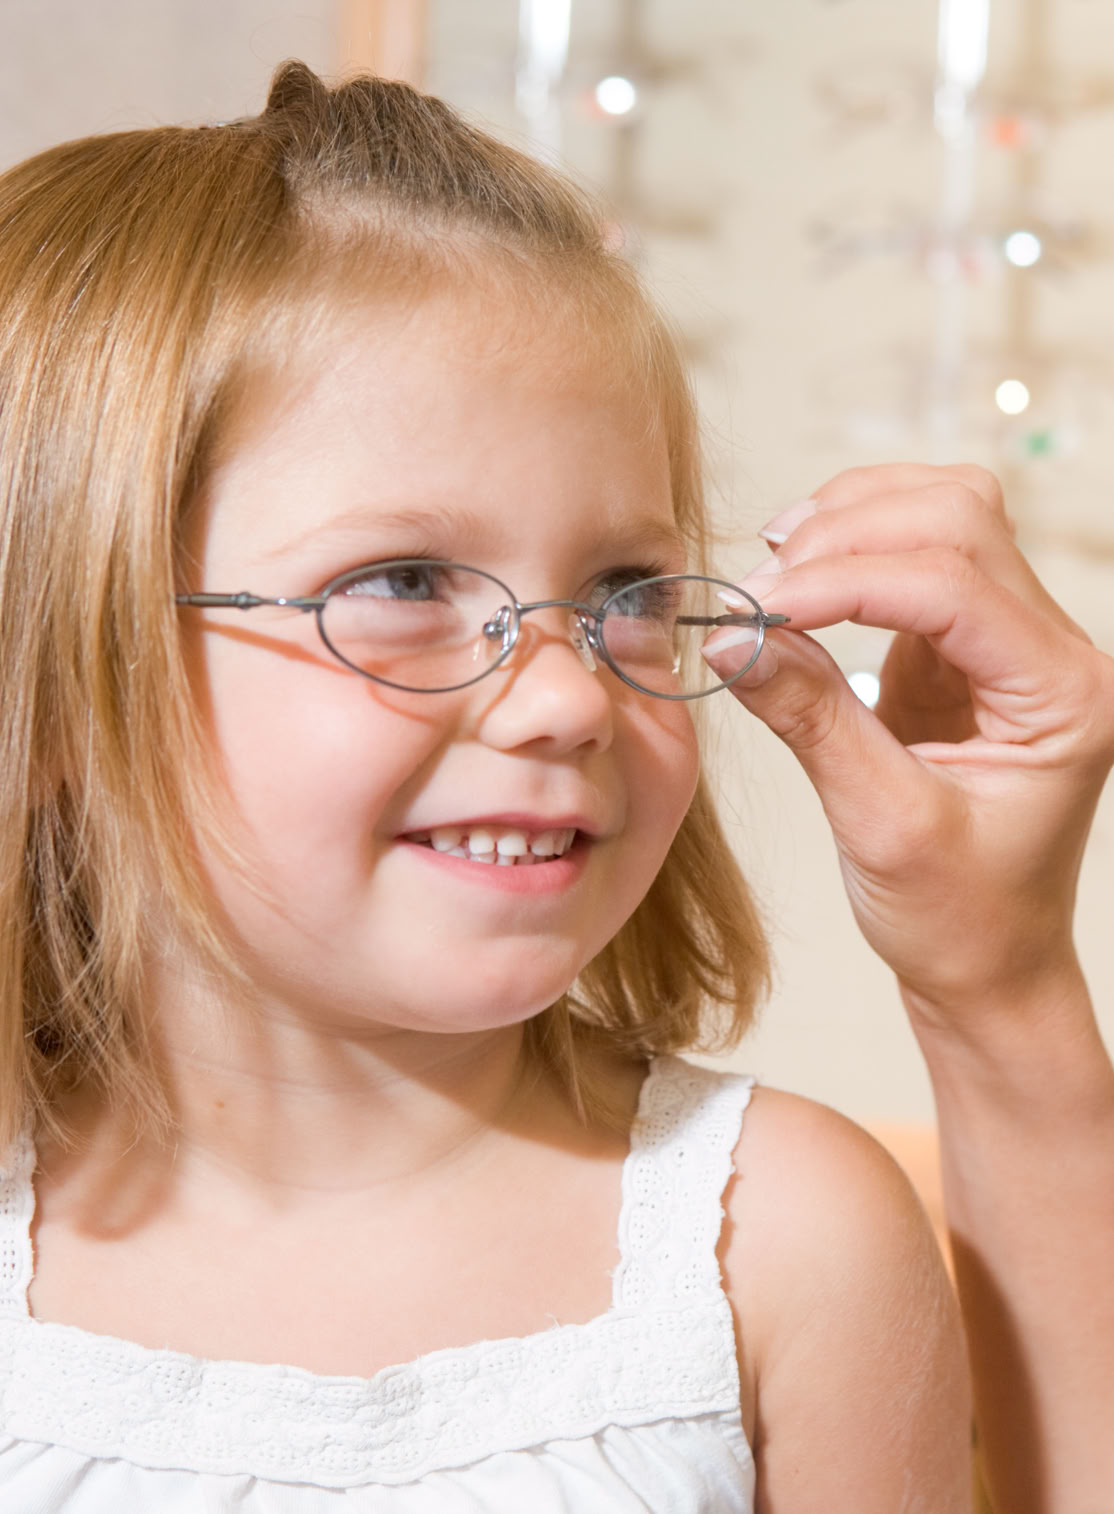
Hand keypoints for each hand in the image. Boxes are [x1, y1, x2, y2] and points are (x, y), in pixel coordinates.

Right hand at [702, 463, 1113, 1026]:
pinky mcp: (968, 650)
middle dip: (847, 535)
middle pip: (960, 518)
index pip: (951, 584)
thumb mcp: (881, 826)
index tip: (754, 608)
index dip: (843, 581)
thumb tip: (733, 636)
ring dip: (852, 521)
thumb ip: (812, 719)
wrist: (988, 966)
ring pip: (946, 514)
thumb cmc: (959, 918)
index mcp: (1062, 696)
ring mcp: (1014, 643)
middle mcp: (1055, 652)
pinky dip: (854, 548)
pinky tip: (799, 577)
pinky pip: (920, 556)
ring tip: (772, 568)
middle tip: (755, 591)